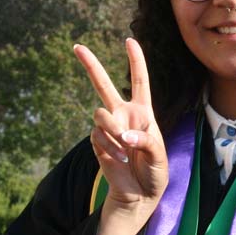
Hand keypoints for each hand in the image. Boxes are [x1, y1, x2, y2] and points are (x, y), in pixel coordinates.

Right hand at [74, 38, 167, 218]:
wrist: (139, 194)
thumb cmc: (155, 172)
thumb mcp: (159, 156)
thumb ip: (145, 141)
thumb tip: (123, 135)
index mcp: (143, 112)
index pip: (139, 81)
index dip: (135, 60)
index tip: (129, 40)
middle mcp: (123, 115)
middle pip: (103, 85)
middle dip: (90, 65)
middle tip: (76, 46)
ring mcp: (108, 128)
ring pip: (100, 115)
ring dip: (113, 130)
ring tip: (126, 149)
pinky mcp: (98, 142)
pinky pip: (98, 136)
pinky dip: (109, 147)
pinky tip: (119, 159)